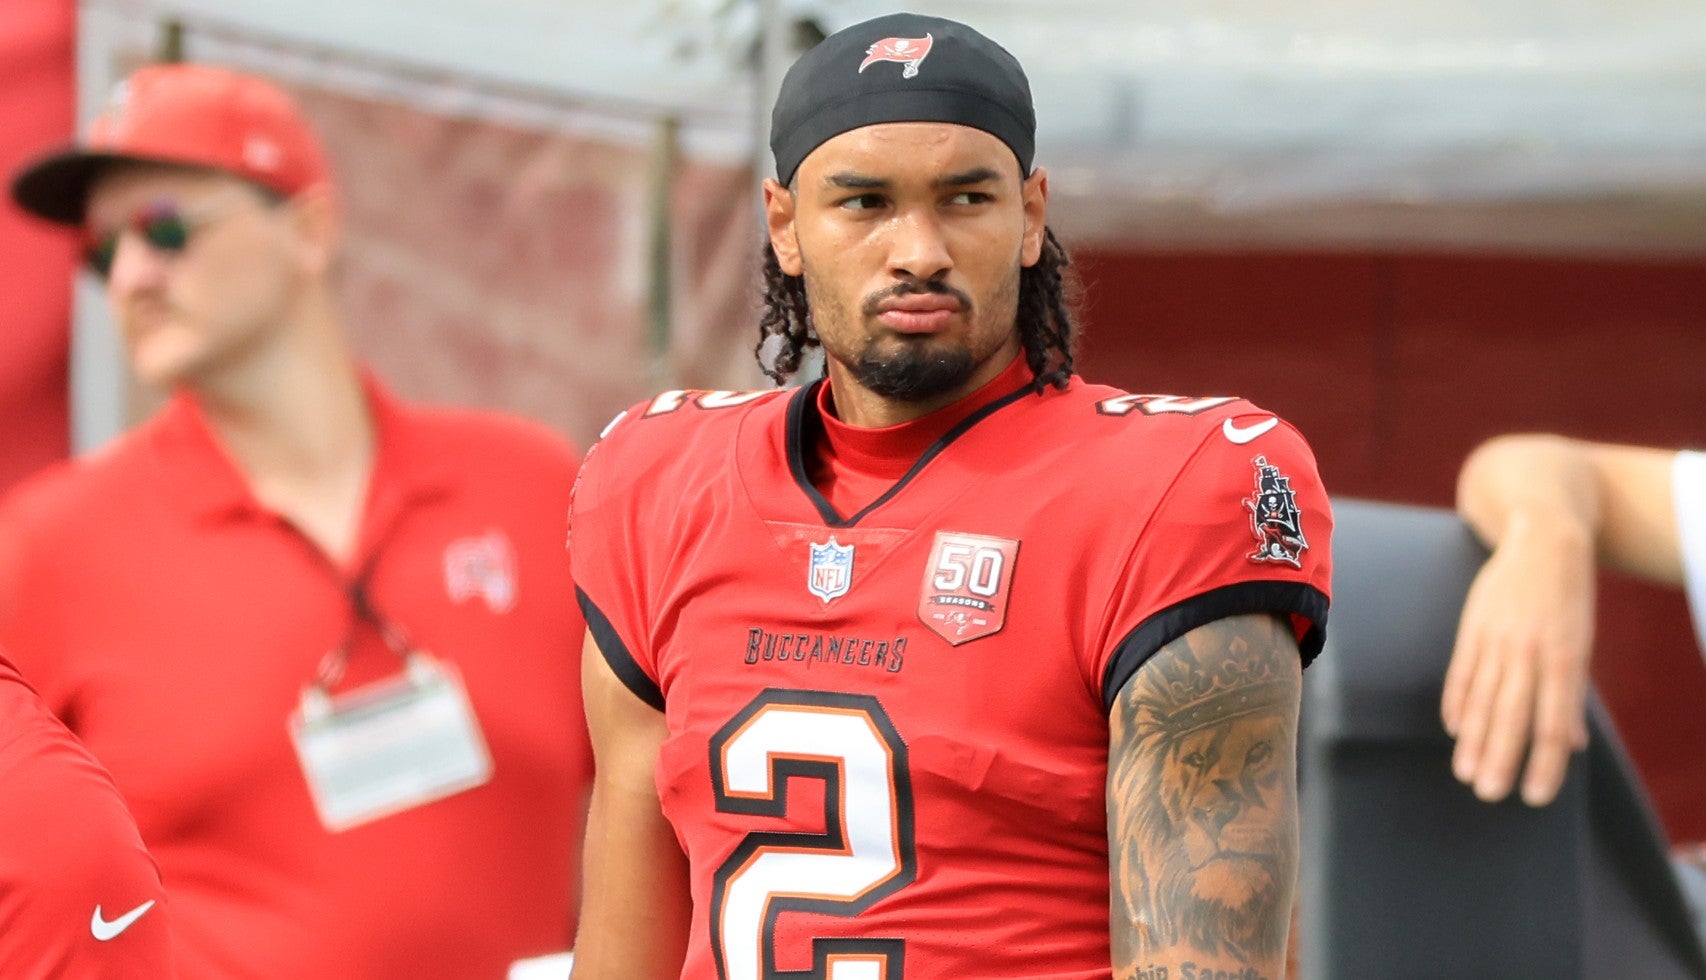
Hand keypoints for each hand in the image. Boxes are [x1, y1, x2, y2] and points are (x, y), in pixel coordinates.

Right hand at [1441, 516, 1593, 805]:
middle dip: (1499, 759)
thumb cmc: (1568, 599)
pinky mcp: (1473, 628)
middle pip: (1511, 716)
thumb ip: (1571, 693)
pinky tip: (1454, 729)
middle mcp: (1528, 653)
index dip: (1544, 763)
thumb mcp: (1581, 643)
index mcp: (1563, 659)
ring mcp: (1496, 640)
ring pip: (1481, 699)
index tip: (1535, 796)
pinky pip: (1461, 672)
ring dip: (1472, 740)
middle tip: (1488, 794)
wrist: (1543, 541)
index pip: (1553, 723)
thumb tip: (1573, 743)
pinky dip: (1457, 703)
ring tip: (1465, 772)